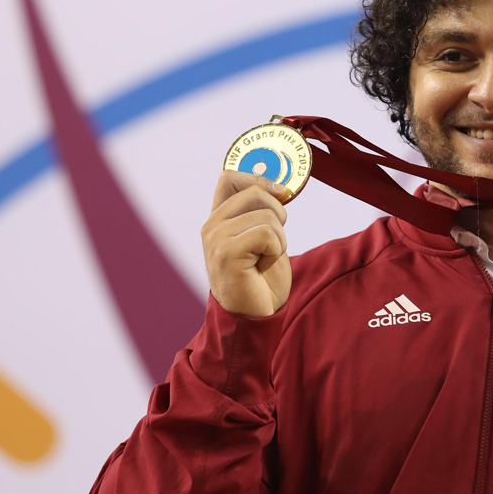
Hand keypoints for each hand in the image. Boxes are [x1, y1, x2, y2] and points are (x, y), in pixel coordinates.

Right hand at [202, 171, 290, 316]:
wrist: (255, 316)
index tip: (280, 195)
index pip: (230, 177)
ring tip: (264, 260)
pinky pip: (268, 234)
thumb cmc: (261, 280)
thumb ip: (262, 212)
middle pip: (256, 192)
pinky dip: (275, 252)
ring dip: (279, 241)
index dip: (259, 179)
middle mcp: (212, 225)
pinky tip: (261, 268)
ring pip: (267, 216)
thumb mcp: (263, 237)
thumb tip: (280, 188)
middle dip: (278, 215)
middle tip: (272, 243)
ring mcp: (216, 238)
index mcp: (218, 219)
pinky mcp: (226, 252)